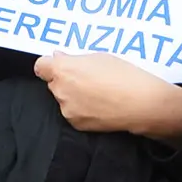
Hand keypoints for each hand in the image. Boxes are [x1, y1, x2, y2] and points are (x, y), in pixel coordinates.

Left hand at [36, 52, 181, 143]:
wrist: (141, 104)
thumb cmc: (124, 75)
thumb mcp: (100, 56)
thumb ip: (75, 59)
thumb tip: (59, 58)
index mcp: (63, 70)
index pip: (41, 66)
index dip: (50, 65)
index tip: (61, 64)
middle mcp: (60, 90)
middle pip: (54, 83)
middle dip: (66, 80)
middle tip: (88, 77)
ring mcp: (67, 109)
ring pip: (64, 98)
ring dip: (74, 95)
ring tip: (98, 92)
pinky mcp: (77, 124)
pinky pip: (74, 112)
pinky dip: (82, 109)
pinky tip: (100, 105)